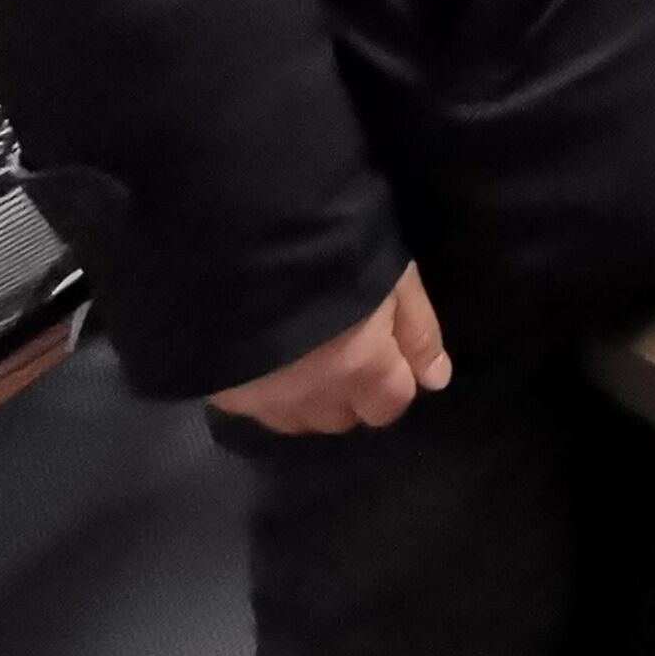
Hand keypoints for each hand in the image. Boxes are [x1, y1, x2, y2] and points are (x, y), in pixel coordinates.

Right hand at [210, 265, 450, 435]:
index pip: (389, 407)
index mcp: (361, 369)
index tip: (386, 354)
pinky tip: (266, 358)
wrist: (241, 235)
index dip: (393, 382)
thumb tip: (435, 379)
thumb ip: (418, 332)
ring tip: (303, 355)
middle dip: (350, 394)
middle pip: (341, 419)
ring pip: (296, 420)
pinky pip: (253, 409)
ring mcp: (261, 399)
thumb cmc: (335, 243)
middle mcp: (311, 397)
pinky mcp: (220, 392)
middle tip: (344, 349)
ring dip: (308, 398)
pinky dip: (266, 392)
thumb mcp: (395, 275)